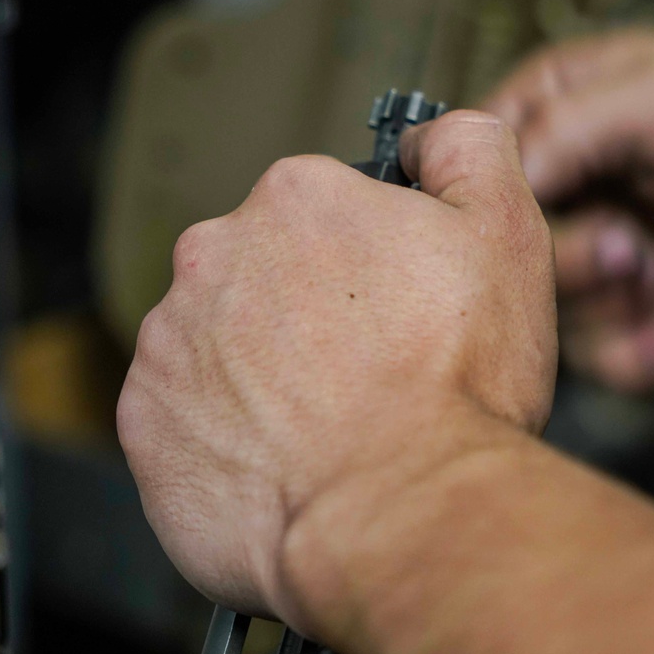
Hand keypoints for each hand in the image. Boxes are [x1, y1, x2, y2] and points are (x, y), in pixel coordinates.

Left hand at [117, 112, 555, 622]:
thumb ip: (468, 150)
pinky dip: (224, 443)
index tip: (388, 312)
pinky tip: (285, 466)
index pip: (320, 217)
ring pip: (217, 351)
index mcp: (297, 200)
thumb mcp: (508, 234)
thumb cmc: (456, 389)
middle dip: (303, 319)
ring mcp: (170, 343)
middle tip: (365, 377)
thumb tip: (431, 136)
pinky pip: (184, 425)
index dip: (364, 267)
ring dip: (260, 380)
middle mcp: (215, 256)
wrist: (405, 516)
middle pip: (259, 279)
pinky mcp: (146, 427)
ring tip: (328, 430)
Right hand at [485, 29, 653, 391]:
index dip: (484, 191)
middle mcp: (576, 189)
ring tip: (652, 279)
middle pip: (499, 245)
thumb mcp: (653, 103)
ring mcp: (600, 258)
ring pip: (538, 308)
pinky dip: (630, 354)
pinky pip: (590, 359)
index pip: (477, 157)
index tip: (513, 212)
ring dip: (599, 304)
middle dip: (557, 257)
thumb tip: (490, 180)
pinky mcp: (632, 319)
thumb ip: (558, 133)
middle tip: (617, 246)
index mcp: (565, 116)